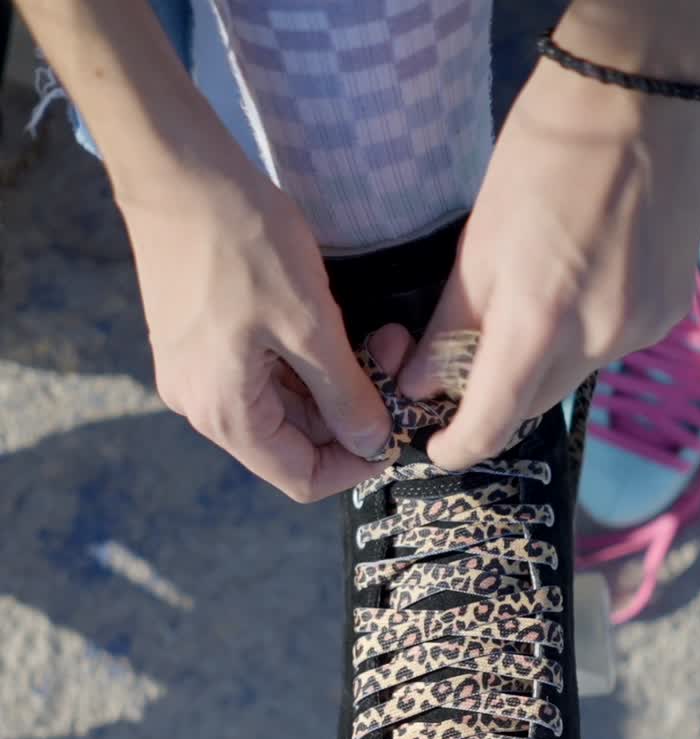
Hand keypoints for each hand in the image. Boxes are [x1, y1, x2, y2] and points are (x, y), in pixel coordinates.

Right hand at [116, 143, 390, 501]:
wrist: (174, 168)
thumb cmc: (240, 241)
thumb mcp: (309, 324)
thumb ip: (345, 395)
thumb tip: (374, 444)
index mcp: (225, 414)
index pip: (301, 479)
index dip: (355, 465)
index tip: (396, 428)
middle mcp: (202, 406)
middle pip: (294, 442)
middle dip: (351, 410)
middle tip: (394, 359)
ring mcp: (196, 375)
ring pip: (283, 405)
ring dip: (334, 381)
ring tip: (377, 336)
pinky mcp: (199, 343)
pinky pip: (263, 374)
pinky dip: (304, 360)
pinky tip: (332, 325)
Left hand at [398, 57, 699, 470]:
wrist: (638, 97)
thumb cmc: (543, 156)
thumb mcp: (476, 245)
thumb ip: (448, 327)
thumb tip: (421, 384)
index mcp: (539, 322)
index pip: (492, 423)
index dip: (457, 445)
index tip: (436, 446)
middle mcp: (597, 340)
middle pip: (531, 403)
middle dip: (494, 395)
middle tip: (465, 360)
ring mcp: (638, 329)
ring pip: (570, 377)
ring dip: (539, 362)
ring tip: (530, 301)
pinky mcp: (666, 312)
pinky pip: (608, 347)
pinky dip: (581, 335)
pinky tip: (575, 285)